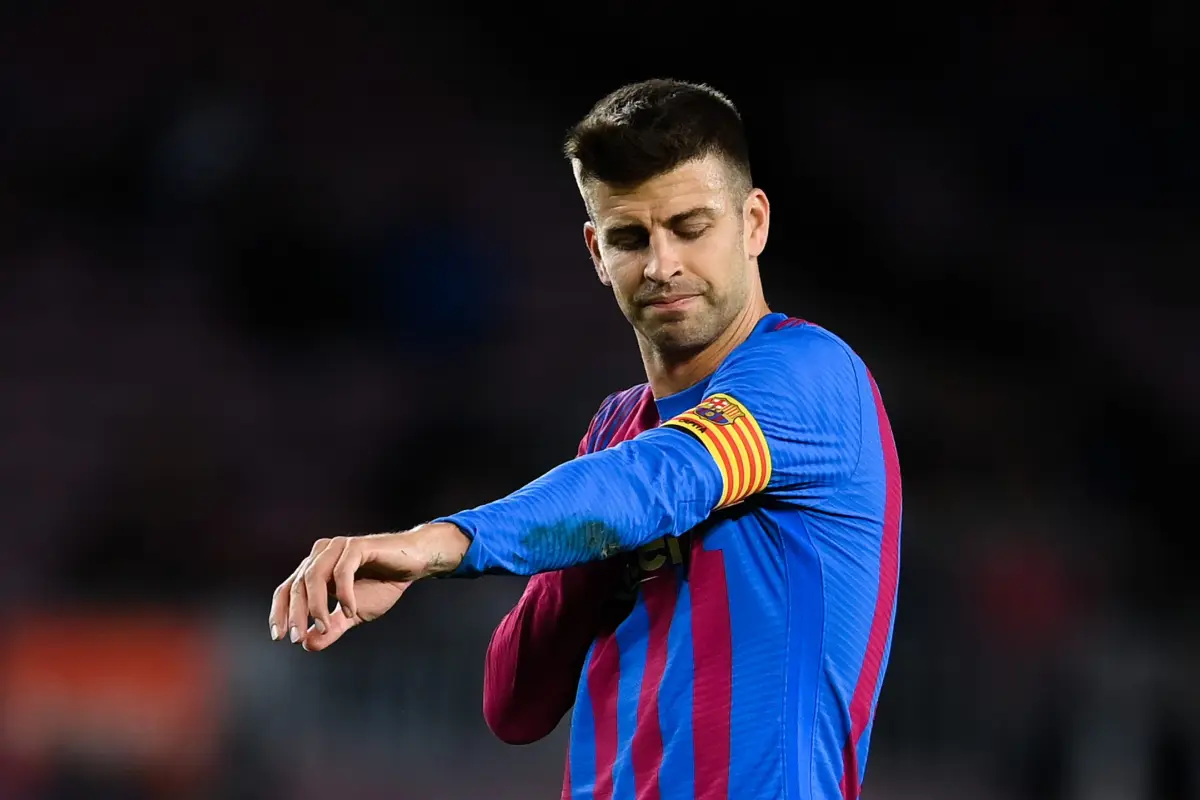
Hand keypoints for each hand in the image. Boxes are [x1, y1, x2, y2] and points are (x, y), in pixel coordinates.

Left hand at [268, 523, 469, 650]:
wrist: (413, 565)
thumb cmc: (382, 584)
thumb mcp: (353, 614)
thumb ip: (331, 628)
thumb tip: (307, 645)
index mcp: (315, 568)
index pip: (287, 589)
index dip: (279, 612)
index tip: (279, 637)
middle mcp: (321, 555)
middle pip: (297, 585)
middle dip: (296, 614)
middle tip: (299, 637)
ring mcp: (338, 548)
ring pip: (314, 576)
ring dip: (316, 605)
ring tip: (325, 627)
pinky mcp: (357, 546)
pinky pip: (343, 571)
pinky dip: (344, 594)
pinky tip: (351, 610)